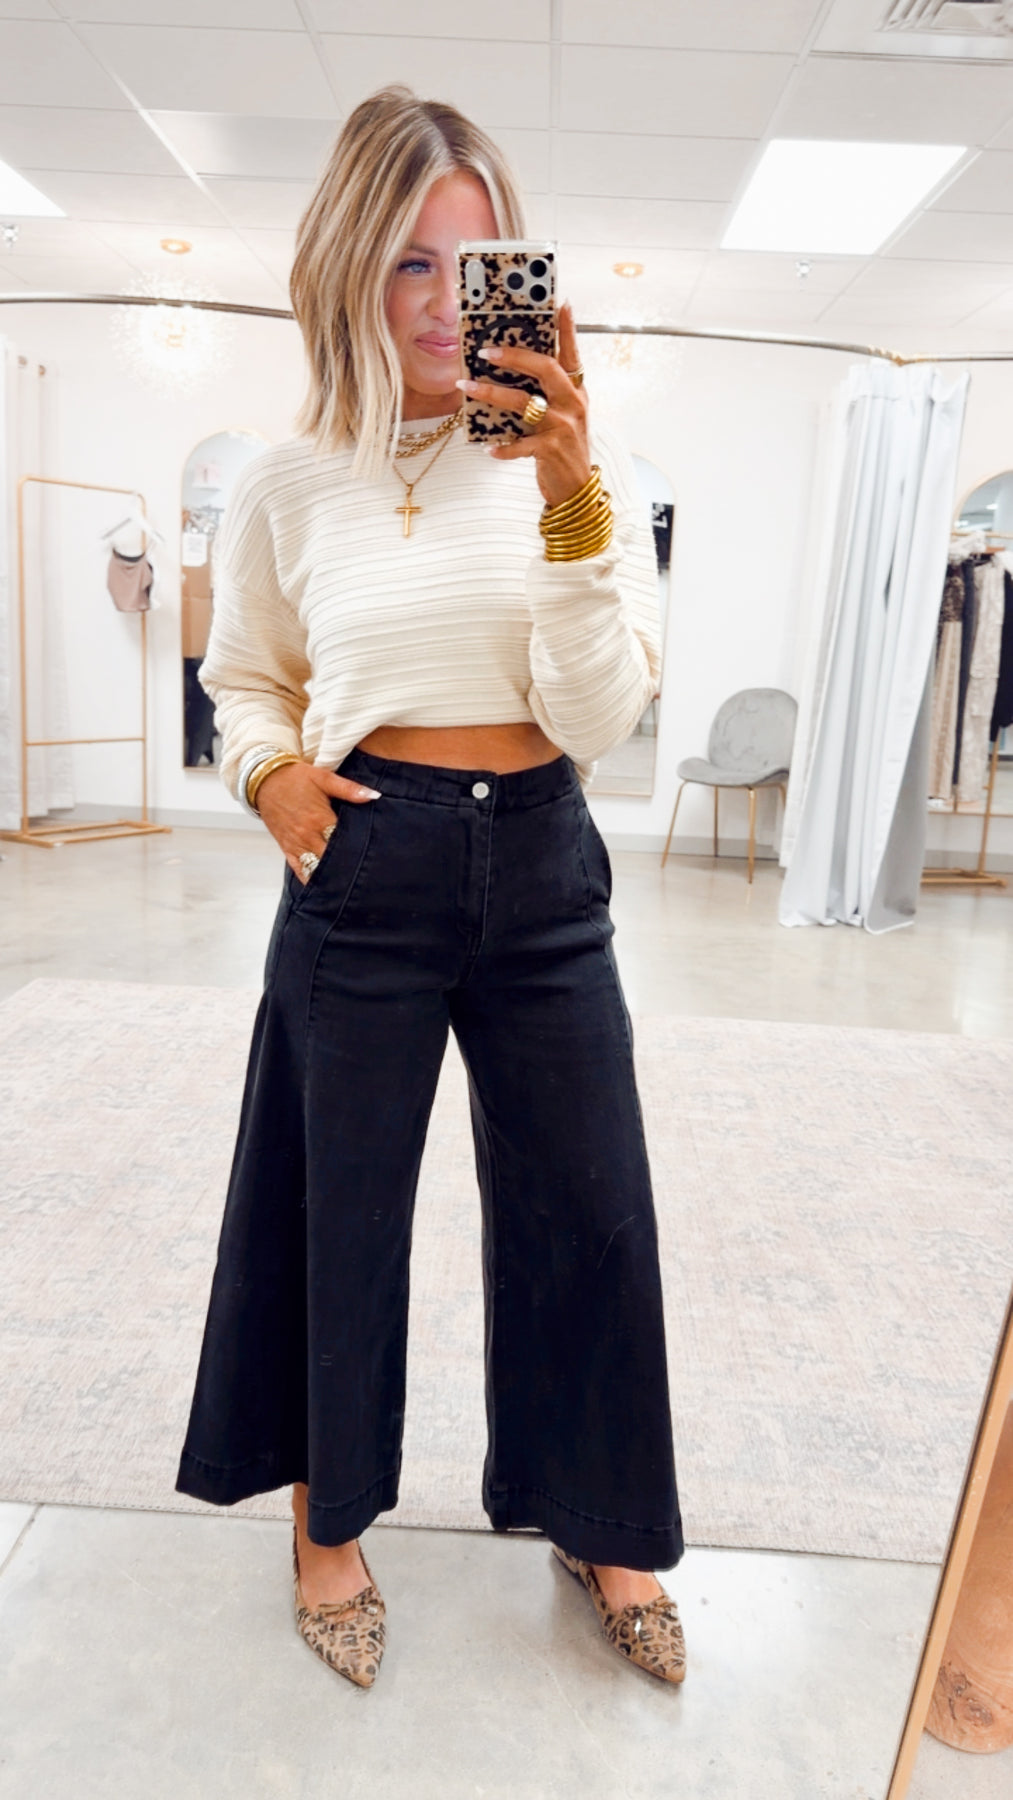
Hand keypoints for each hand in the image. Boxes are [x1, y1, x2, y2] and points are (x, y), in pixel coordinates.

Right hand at [255, 762, 380, 883]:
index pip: (344, 841)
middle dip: (348, 865)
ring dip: (332, 875)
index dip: (360, 848)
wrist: (264, 781)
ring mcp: (296, 844)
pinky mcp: (287, 849)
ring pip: (317, 868)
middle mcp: (307, 835)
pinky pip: (300, 870)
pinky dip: (312, 879)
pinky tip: (326, 887)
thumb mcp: (323, 777)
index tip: (374, 854)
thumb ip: (349, 789)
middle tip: (367, 873)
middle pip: (332, 858)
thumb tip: (374, 796)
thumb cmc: (295, 778)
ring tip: (351, 884)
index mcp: (319, 818)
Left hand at [455, 300, 590, 509]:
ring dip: (491, 393)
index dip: (567, 329)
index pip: (572, 354)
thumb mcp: (564, 415)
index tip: (561, 304)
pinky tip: (488, 447)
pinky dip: (502, 447)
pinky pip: (520, 444)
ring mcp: (562, 427)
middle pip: (545, 369)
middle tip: (486, 351)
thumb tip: (512, 372)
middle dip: (514, 356)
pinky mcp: (550, 450)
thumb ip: (547, 393)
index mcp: (576, 391)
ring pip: (524, 403)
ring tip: (467, 386)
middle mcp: (572, 404)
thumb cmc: (564, 448)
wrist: (577, 489)